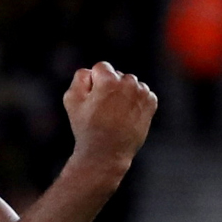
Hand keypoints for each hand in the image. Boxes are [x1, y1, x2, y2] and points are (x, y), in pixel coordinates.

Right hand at [62, 62, 157, 177]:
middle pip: (117, 75)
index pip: (101, 67)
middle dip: (111, 86)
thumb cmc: (86, 128)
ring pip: (131, 84)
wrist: (106, 153)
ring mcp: (141, 93)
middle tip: (104, 109)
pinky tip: (127, 114)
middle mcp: (128, 83)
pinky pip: (143, 93)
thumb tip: (92, 71)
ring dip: (124, 93)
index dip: (94, 82)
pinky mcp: (151, 103)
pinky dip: (136, 100)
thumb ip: (80, 77)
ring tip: (116, 113)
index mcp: (108, 80)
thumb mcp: (71, 100)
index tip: (93, 99)